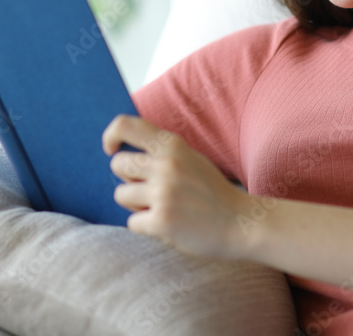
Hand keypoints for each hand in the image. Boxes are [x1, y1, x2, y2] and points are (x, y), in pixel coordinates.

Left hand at [103, 115, 248, 258]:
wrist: (241, 223)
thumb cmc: (211, 192)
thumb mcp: (190, 158)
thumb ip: (161, 151)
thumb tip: (119, 151)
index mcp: (172, 145)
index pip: (125, 125)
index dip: (111, 135)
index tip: (111, 149)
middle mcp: (166, 164)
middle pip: (117, 164)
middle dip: (127, 179)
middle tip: (149, 190)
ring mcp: (164, 193)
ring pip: (121, 195)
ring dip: (136, 205)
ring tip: (161, 208)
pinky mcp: (162, 221)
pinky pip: (132, 222)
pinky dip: (147, 227)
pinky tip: (169, 225)